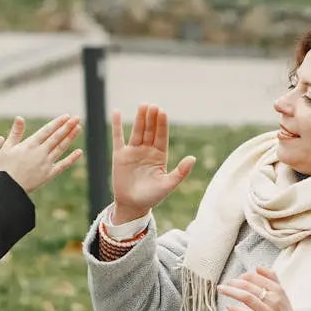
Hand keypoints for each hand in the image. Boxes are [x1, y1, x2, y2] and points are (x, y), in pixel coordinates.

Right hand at [0, 114, 83, 192]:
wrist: (7, 189)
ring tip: (78, 127)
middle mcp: (40, 153)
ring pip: (61, 148)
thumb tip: (19, 117)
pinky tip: (79, 152)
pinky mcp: (48, 175)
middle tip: (77, 118)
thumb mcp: (7, 148)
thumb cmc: (4, 168)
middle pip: (56, 137)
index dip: (57, 123)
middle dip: (67, 126)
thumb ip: (15, 132)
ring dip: (70, 137)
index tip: (66, 116)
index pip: (47, 131)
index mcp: (29, 145)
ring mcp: (45, 164)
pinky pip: (62, 166)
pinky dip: (71, 159)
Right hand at [110, 104, 195, 221]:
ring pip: (137, 131)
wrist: (132, 205)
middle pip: (150, 131)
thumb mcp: (168, 185)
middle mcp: (147, 150)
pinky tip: (117, 112)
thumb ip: (181, 172)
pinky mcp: (120, 155)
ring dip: (139, 119)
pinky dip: (117, 125)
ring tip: (142, 105)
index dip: (162, 124)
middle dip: (151, 118)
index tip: (162, 112)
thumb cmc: (152, 197)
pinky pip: (117, 137)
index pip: (161, 136)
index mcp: (160, 155)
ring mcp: (133, 151)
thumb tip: (193, 158)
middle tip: (153, 105)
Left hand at [217, 267, 304, 310]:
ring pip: (246, 297)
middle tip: (224, 284)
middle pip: (248, 286)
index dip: (242, 276)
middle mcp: (273, 299)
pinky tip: (228, 307)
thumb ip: (272, 280)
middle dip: (233, 283)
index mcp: (278, 290)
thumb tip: (258, 268)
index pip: (256, 277)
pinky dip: (236, 309)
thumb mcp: (283, 295)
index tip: (235, 279)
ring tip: (221, 290)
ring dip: (230, 292)